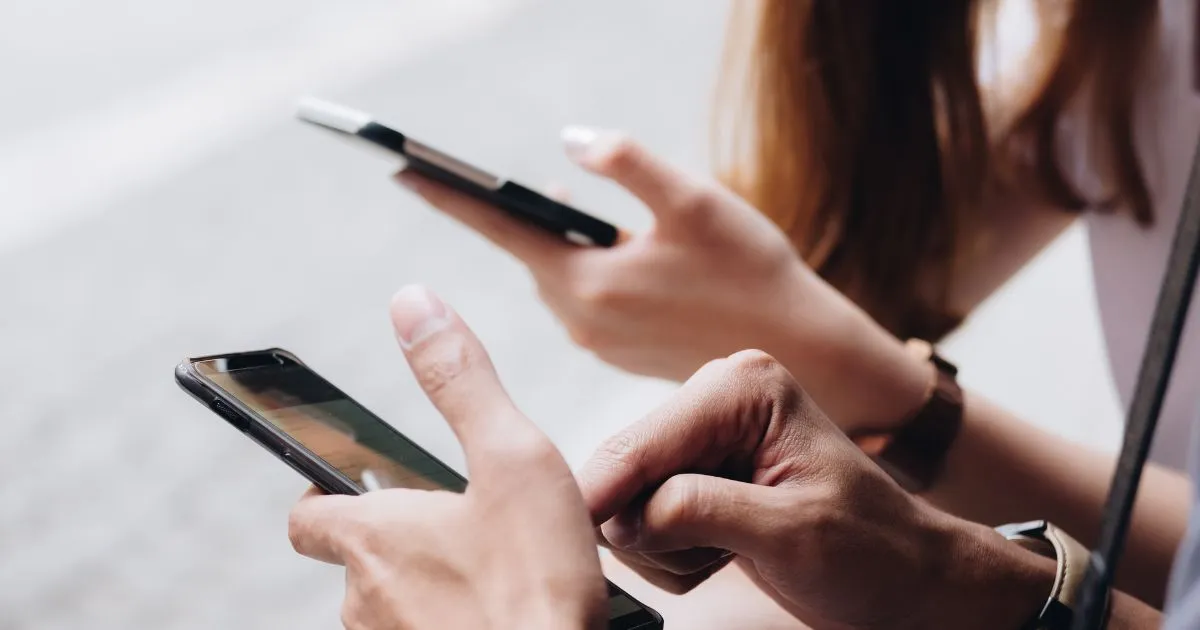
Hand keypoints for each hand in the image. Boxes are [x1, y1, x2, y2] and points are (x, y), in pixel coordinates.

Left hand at [287, 286, 605, 629]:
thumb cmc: (537, 586)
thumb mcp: (513, 458)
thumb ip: (461, 379)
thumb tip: (413, 304)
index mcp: (374, 537)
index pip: (308, 512)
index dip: (324, 492)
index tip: (352, 482)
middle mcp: (365, 601)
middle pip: (356, 560)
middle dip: (398, 540)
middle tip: (461, 525)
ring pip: (391, 609)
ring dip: (427, 587)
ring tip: (493, 572)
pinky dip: (449, 625)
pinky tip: (500, 615)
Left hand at [395, 128, 929, 431]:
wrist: (798, 351)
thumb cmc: (750, 270)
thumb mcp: (693, 200)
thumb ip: (627, 164)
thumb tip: (569, 141)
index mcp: (588, 281)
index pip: (502, 229)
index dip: (450, 197)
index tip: (401, 171)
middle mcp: (582, 319)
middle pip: (531, 254)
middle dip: (524, 216)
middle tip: (529, 185)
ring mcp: (599, 340)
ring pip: (559, 276)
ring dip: (563, 242)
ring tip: (585, 213)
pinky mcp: (619, 350)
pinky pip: (584, 298)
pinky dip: (588, 269)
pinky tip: (618, 251)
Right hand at [578, 350, 1054, 629]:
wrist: (904, 581)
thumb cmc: (873, 551)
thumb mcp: (792, 533)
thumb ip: (702, 512)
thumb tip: (625, 516)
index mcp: (743, 388)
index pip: (645, 443)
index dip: (606, 493)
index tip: (579, 531)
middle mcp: (716, 401)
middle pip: (625, 471)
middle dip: (654, 529)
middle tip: (715, 557)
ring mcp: (703, 440)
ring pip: (627, 503)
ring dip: (667, 548)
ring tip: (732, 553)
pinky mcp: (696, 476)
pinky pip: (642, 522)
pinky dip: (673, 554)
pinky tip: (725, 553)